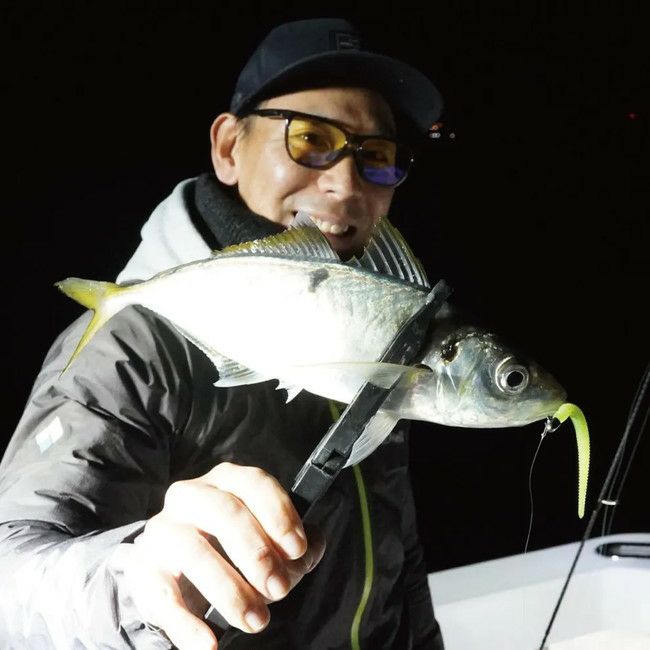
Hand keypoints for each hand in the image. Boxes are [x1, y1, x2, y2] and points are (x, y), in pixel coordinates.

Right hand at [126, 462, 325, 649]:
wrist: (173, 568)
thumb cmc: (231, 547)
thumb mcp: (266, 539)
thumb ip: (294, 545)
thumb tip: (311, 549)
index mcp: (225, 480)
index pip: (253, 483)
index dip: (279, 514)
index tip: (298, 550)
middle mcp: (190, 495)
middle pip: (225, 512)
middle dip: (258, 553)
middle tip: (280, 590)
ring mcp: (162, 529)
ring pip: (192, 549)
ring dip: (229, 590)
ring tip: (256, 620)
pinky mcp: (143, 568)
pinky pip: (161, 594)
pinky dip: (186, 623)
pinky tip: (210, 644)